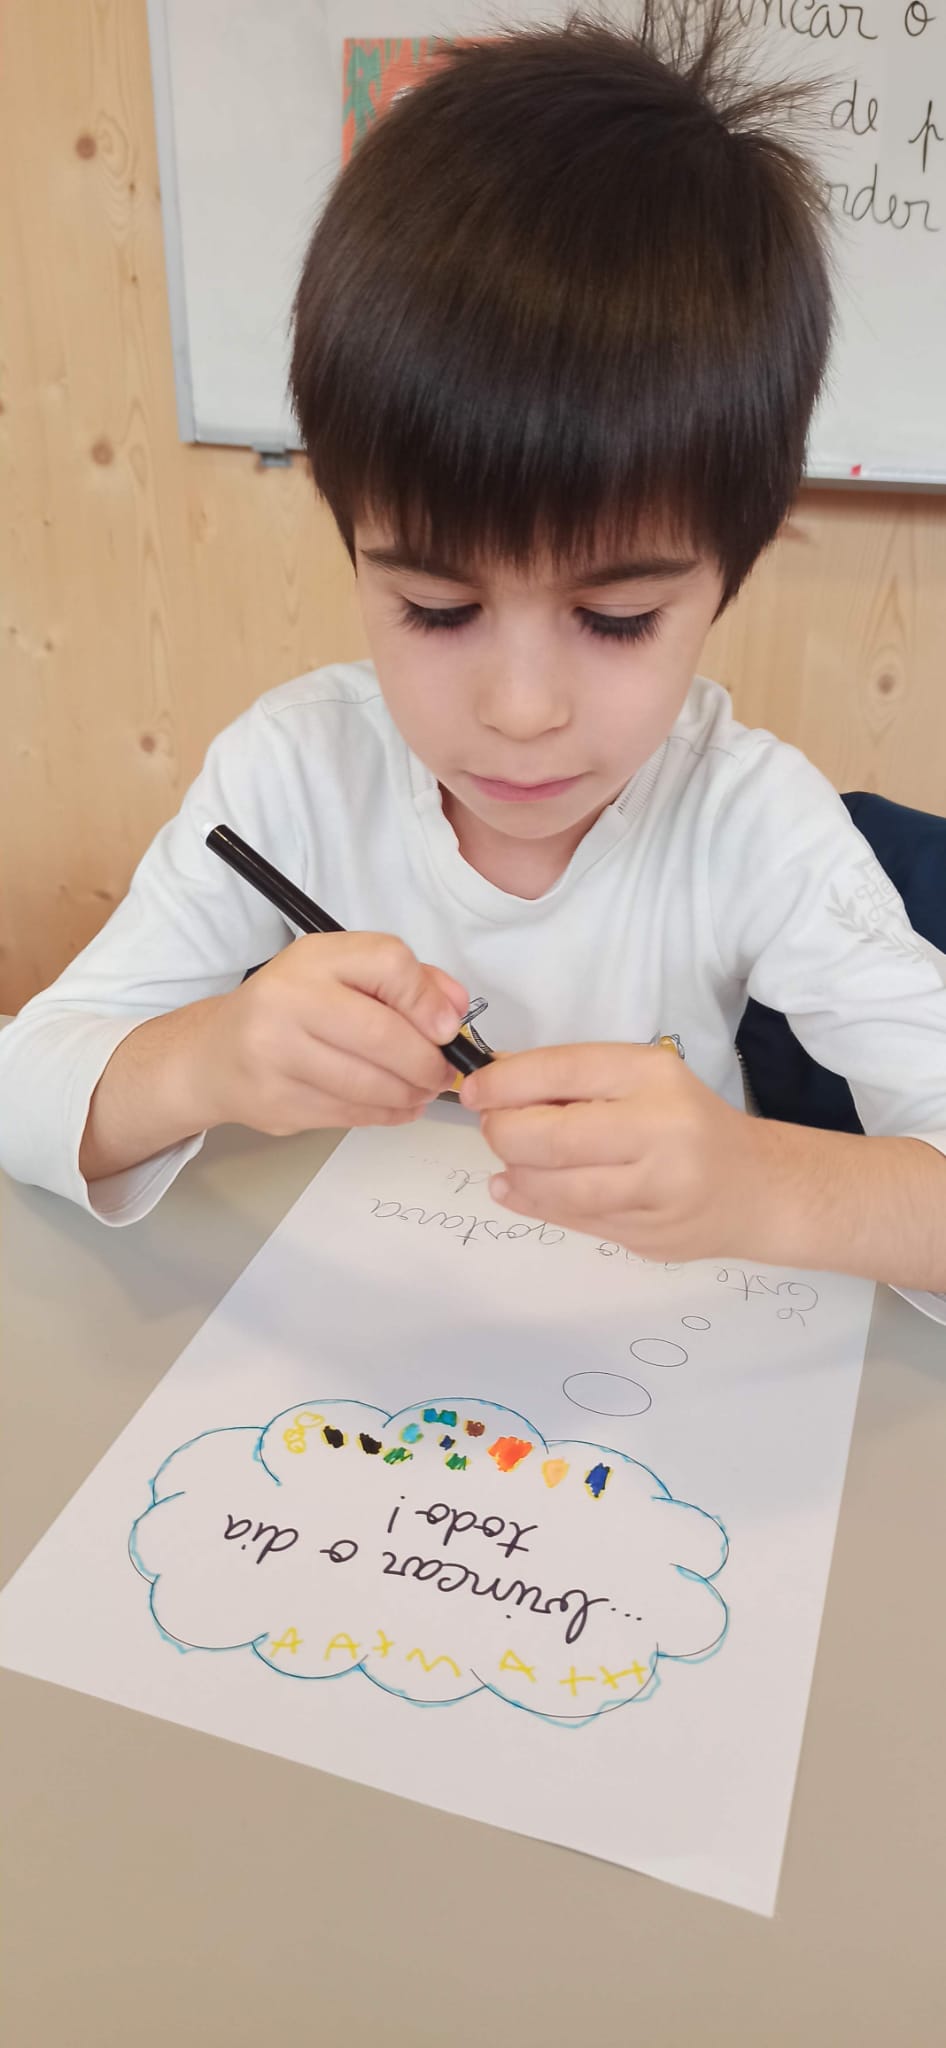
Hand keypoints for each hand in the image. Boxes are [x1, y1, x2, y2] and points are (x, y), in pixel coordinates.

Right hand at [190, 933, 466, 1135]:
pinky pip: (350, 1114)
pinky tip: (397, 1106)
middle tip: (442, 1072)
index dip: (428, 998)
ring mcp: (275, 1054)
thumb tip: (455, 1009)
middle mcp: (287, 999)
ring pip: (369, 1084)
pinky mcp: (275, 1102)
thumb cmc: (289, 1008)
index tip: (447, 1027)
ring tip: (422, 1090)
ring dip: (410, 1093)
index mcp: (312, 958)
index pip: (388, 963)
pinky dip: (386, 1114)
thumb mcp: (339, 974)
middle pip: (383, 1033)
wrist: (214, 1054)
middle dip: (427, 1061)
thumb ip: (404, 982)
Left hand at [461, 1042, 768, 1261]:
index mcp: (654, 1076)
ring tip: (509, 1160)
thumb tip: (494, 1085)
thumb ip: (576, 1083)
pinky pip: (574, 1219)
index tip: (474, 1090)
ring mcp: (657, 1190)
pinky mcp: (648, 1234)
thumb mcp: (644, 1080)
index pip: (563, 1070)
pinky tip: (517, 1188)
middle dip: (504, 1133)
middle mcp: (661, 1130)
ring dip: (516, 1173)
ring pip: (557, 1187)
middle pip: (552, 1136)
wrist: (757, 1188)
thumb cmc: (688, 1122)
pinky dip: (534, 1202)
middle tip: (493, 1129)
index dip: (505, 1082)